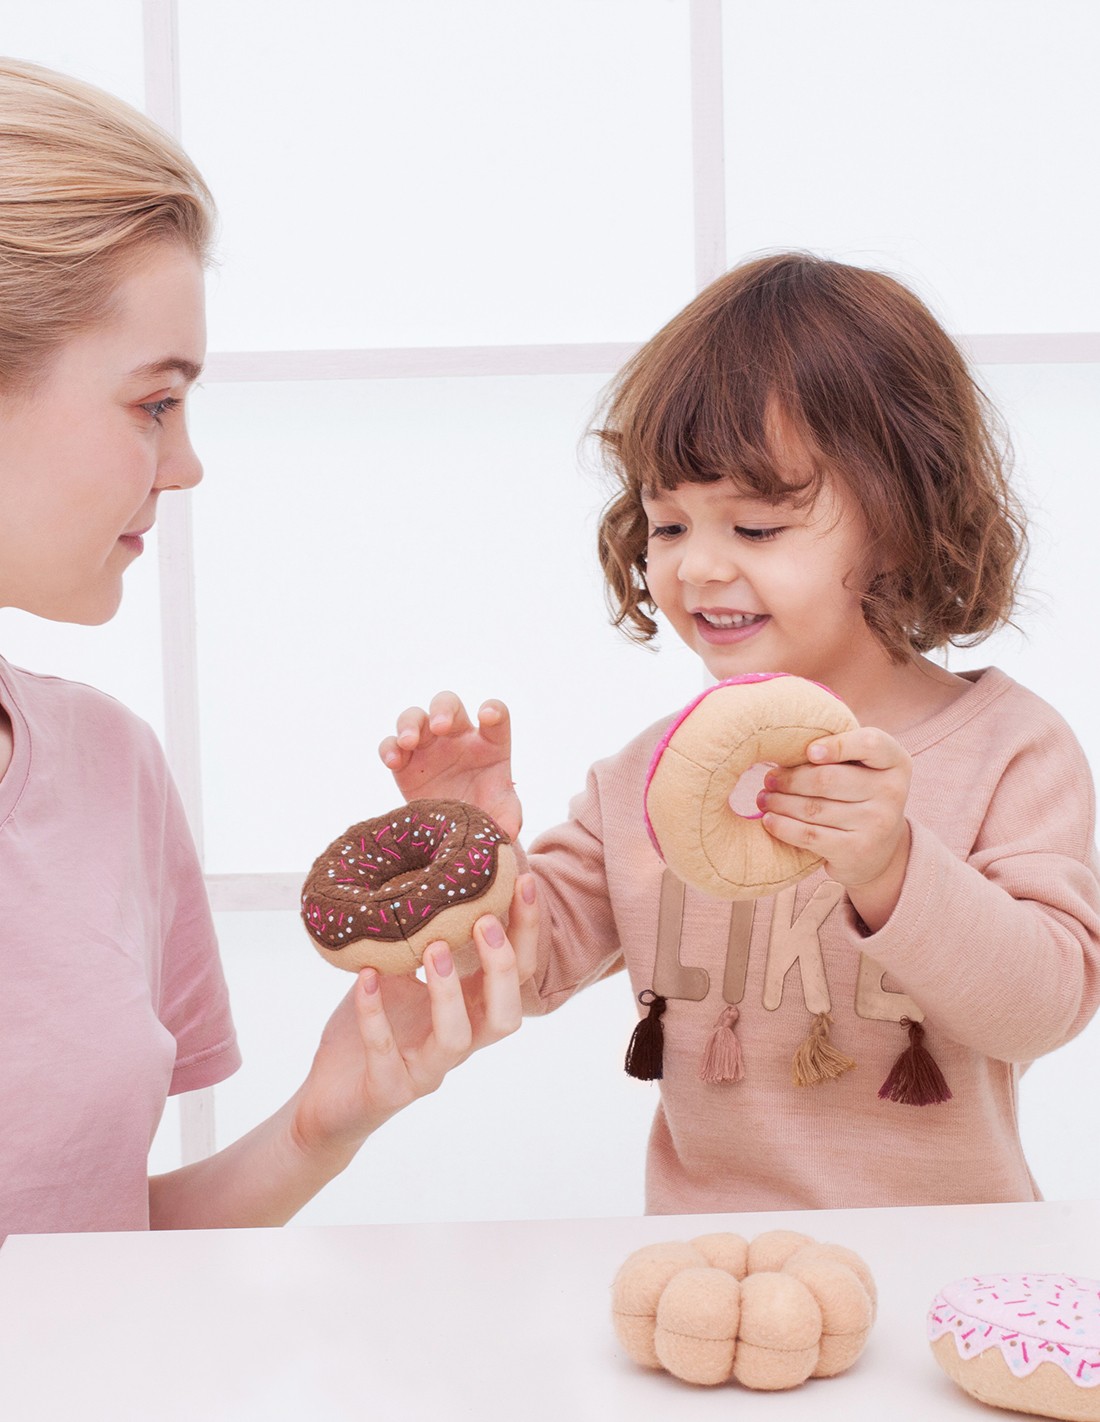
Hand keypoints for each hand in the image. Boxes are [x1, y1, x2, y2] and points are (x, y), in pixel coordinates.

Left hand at [291, 873, 538, 1162]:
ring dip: (448, 992)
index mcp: (470, 1010)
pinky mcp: (388, 1090)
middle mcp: (459, 1041)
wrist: (330, 1098)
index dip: (528, 931)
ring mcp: (426, 1070)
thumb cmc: (373, 1027)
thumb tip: (425, 862)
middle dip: (503, 966)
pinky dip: (374, 1014)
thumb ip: (418, 934)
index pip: (518, 973)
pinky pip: (385, 1053)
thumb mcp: (400, 972)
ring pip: (457, 1039)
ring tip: (433, 949)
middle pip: (507, 1014)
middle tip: (485, 921)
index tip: (524, 880)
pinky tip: (363, 978)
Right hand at [379, 691, 520, 839]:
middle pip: (448, 704)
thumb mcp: (502, 816)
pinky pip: (390, 745)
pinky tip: (393, 762)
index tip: (486, 716)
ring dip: (409, 723)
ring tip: (408, 742)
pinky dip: (389, 748)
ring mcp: (428, 745)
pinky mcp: (404, 762)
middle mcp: (457, 737)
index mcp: (489, 743)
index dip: (493, 710)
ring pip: (414, 716)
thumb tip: (505, 832)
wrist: (453, 833)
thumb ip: (507, 819)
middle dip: (443, 710)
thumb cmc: (485, 814)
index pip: (496, 715)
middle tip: (439, 726)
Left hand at [755, 727, 911, 929]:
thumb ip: (839, 750)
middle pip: (828, 778)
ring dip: (780, 802)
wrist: (879, 851)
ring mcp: (876, 824)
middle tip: (769, 778)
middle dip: (790, 778)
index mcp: (896, 762)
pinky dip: (783, 826)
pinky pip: (809, 835)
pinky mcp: (856, 850)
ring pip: (813, 807)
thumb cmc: (860, 795)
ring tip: (764, 798)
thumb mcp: (864, 769)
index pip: (870, 743)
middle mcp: (892, 792)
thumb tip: (784, 743)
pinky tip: (769, 820)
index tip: (809, 751)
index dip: (837, 744)